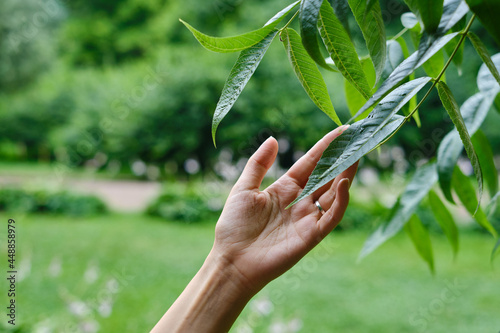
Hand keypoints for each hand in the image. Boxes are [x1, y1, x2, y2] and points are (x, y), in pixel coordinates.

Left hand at [210, 125, 357, 293]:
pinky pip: (331, 216)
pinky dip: (340, 201)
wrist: (232, 261)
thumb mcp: (243, 189)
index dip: (325, 148)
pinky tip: (343, 183)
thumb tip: (273, 139)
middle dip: (341, 158)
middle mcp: (299, 202)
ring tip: (357, 155)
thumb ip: (258, 164)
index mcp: (284, 189)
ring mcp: (307, 218)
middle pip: (326, 176)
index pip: (310, 164)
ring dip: (346, 174)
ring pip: (333, 193)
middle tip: (357, 139)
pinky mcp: (311, 235)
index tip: (341, 131)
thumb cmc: (234, 227)